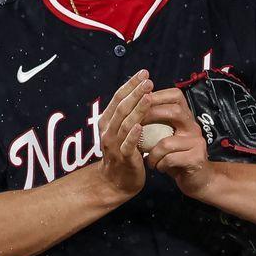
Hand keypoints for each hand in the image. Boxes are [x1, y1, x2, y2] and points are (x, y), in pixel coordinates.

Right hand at [94, 69, 150, 201]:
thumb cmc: (123, 154)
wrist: (116, 182)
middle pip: (121, 108)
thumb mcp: (120, 131)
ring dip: (136, 110)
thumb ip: (126, 115)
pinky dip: (133, 135)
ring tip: (148, 97)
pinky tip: (140, 126)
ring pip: (124, 124)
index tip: (143, 73)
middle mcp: (108, 131)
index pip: (118, 99)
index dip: (130, 85)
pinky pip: (127, 145)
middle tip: (148, 80)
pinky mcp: (123, 158)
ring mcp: (114, 145)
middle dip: (135, 93)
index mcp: (107, 122)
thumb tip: (139, 92)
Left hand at [143, 86, 217, 198]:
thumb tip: (132, 107)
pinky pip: (170, 159)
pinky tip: (158, 167)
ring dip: (152, 152)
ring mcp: (197, 143)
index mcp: (185, 118)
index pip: (176, 96)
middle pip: (175, 112)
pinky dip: (159, 164)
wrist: (197, 179)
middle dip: (152, 117)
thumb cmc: (175, 156)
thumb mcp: (165, 136)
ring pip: (167, 142)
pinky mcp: (196, 159)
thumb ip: (155, 123)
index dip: (157, 95)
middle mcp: (193, 127)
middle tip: (136, 126)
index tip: (139, 100)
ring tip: (148, 159)